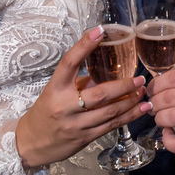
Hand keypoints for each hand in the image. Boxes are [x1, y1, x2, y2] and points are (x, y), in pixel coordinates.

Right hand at [15, 26, 146, 168]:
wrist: (31, 143)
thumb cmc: (46, 112)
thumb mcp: (58, 92)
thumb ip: (82, 82)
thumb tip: (109, 69)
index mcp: (56, 88)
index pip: (69, 63)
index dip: (84, 46)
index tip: (100, 31)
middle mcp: (65, 105)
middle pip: (100, 93)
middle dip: (124, 86)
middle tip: (139, 79)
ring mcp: (75, 124)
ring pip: (110, 111)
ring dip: (131, 101)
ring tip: (143, 92)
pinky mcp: (84, 138)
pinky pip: (111, 126)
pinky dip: (129, 116)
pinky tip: (141, 109)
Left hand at [146, 66, 174, 154]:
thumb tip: (165, 83)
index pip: (172, 78)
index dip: (156, 84)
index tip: (152, 89)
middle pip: (167, 97)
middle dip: (155, 101)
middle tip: (154, 104)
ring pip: (169, 117)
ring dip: (159, 118)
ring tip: (162, 118)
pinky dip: (168, 140)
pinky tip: (168, 134)